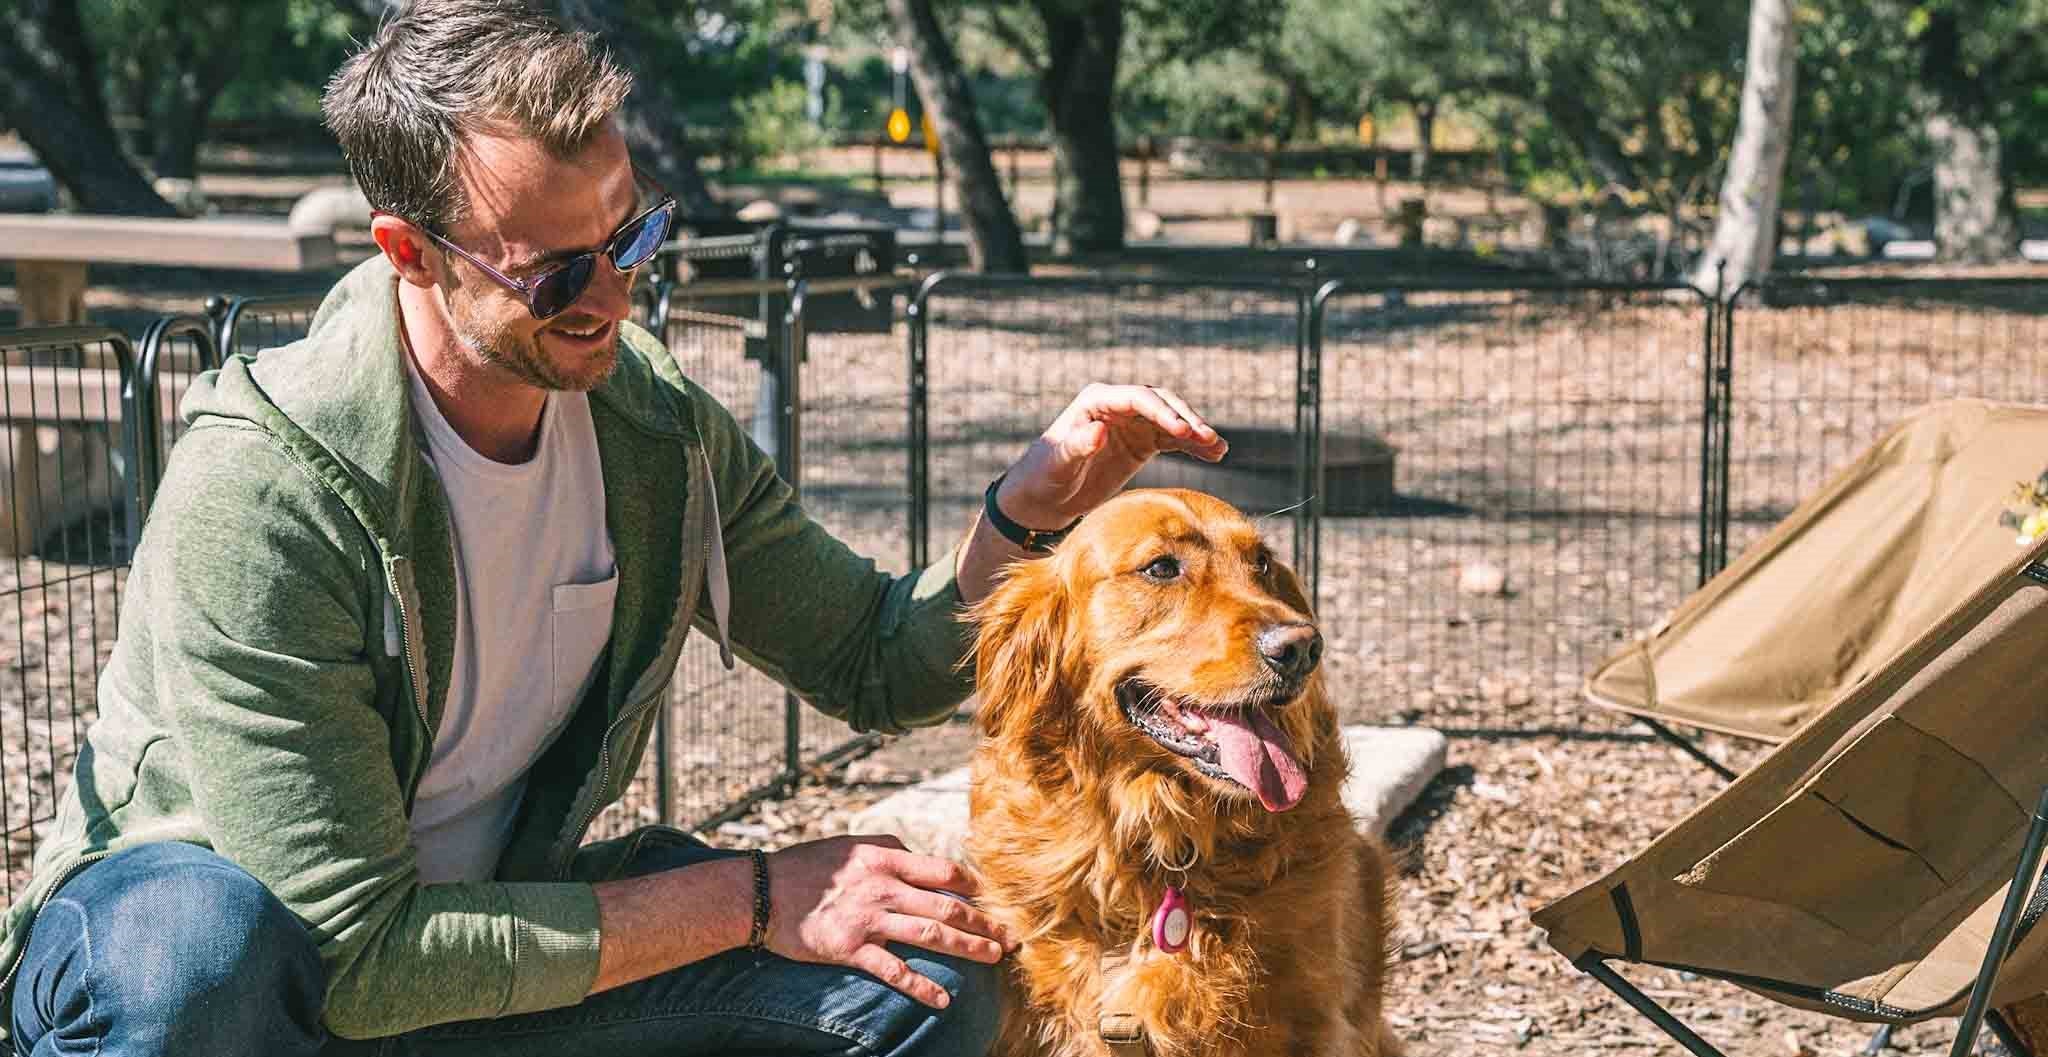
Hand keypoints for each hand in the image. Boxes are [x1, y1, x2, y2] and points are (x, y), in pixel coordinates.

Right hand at [765, 835, 1015, 1008]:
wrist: (762, 892)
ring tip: (994, 959)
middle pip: (947, 906)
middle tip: (1011, 937)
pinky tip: (943, 999)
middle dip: (984, 922)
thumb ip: (888, 853)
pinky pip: (894, 971)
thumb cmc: (806, 867)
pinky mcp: (851, 948)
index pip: (944, 871)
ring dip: (967, 948)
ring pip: (931, 935)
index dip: (973, 887)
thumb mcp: (851, 847)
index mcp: (885, 859)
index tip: (993, 900)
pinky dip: (922, 986)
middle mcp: (883, 887)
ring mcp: (868, 919)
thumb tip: (919, 860)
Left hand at [996, 383, 1226, 529]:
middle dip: (1186, 420)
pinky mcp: (1142, 444)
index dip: (1162, 411)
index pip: (1137, 398)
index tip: (1182, 431)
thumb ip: (1078, 445)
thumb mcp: (1059, 462)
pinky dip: (1193, 447)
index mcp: (1096, 401)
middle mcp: (1118, 406)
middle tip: (1207, 439)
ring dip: (1195, 433)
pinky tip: (1215, 456)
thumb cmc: (1044, 475)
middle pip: (1161, 403)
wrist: (1044, 498)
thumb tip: (1099, 430)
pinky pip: (1173, 441)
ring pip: (1172, 420)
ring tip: (1219, 449)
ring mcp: (1132, 424)